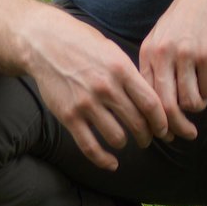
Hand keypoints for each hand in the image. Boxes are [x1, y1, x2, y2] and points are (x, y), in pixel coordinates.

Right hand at [26, 11, 169, 170]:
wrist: (42, 42)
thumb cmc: (80, 43)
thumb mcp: (111, 50)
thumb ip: (130, 74)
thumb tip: (153, 99)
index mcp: (120, 69)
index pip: (152, 105)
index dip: (162, 122)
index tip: (164, 129)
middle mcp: (105, 87)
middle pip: (138, 124)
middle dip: (147, 136)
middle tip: (147, 139)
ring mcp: (86, 103)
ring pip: (117, 137)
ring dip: (124, 143)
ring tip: (123, 140)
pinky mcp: (68, 115)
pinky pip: (90, 146)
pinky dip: (104, 160)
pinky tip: (112, 163)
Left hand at [138, 0, 206, 140]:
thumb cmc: (185, 21)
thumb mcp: (160, 39)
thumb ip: (156, 68)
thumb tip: (156, 108)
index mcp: (148, 53)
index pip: (146, 96)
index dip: (155, 120)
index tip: (163, 133)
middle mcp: (163, 55)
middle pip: (167, 105)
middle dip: (177, 127)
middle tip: (187, 135)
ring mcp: (186, 56)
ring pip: (192, 102)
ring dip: (199, 105)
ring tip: (201, 94)